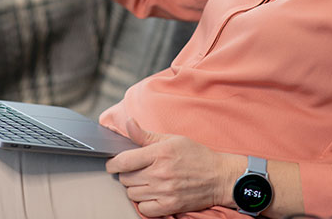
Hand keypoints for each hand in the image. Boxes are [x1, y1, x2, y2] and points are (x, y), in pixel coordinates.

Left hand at [106, 119, 234, 216]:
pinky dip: (143, 203)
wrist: (219, 177)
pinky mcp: (169, 206)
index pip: (125, 161)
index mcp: (160, 153)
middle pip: (126, 178)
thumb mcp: (172, 139)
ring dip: (134, 188)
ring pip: (132, 193)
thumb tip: (129, 123)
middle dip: (126, 174)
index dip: (113, 163)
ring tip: (145, 181)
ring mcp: (165, 191)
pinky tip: (151, 194)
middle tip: (136, 170)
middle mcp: (161, 173)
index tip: (113, 164)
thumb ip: (146, 135)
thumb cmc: (196, 155)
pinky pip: (143, 209)